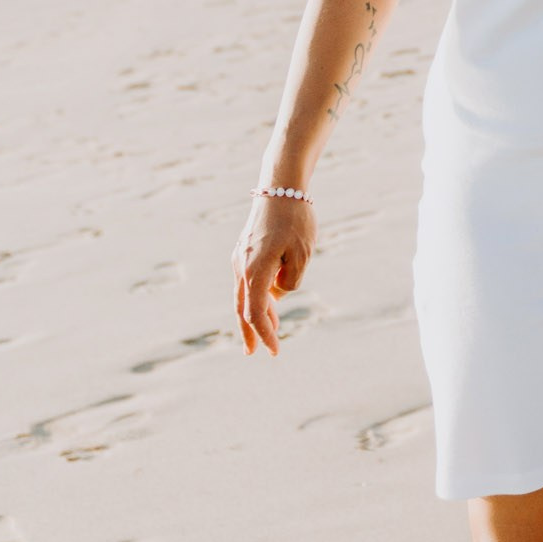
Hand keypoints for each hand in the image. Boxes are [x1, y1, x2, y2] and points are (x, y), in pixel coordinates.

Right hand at [233, 194, 314, 355]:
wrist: (280, 188)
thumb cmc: (295, 220)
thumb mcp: (302, 254)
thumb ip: (291, 280)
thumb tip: (278, 294)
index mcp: (255, 270)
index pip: (256, 312)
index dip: (265, 334)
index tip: (275, 350)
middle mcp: (242, 266)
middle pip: (242, 308)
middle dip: (250, 332)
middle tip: (255, 353)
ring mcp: (240, 258)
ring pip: (243, 295)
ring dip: (254, 315)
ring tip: (269, 332)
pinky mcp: (245, 251)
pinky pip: (247, 281)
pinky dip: (255, 297)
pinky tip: (269, 303)